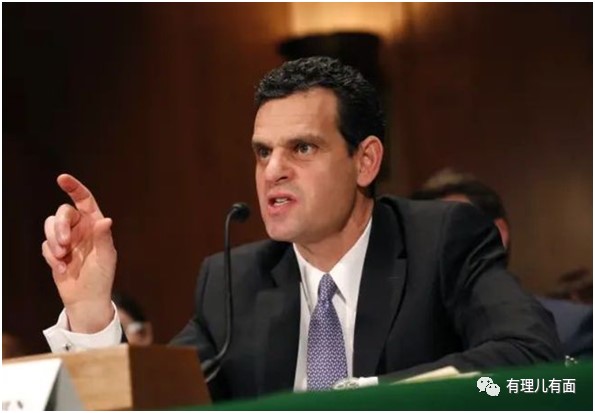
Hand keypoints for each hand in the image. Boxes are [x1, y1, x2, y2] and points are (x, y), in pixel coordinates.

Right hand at [42, 174, 116, 332]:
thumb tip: (105, 220)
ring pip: (50, 226)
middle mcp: (80, 228)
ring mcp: (66, 239)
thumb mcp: (106, 257)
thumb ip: (103, 238)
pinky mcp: (54, 251)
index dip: (74, 187)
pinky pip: (46, 245)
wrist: (87, 298)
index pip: (84, 200)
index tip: (62, 178)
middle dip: (60, 226)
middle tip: (64, 243)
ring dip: (54, 240)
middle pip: (62, 213)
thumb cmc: (102, 276)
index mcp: (95, 224)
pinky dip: (52, 256)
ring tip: (62, 257)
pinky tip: (62, 268)